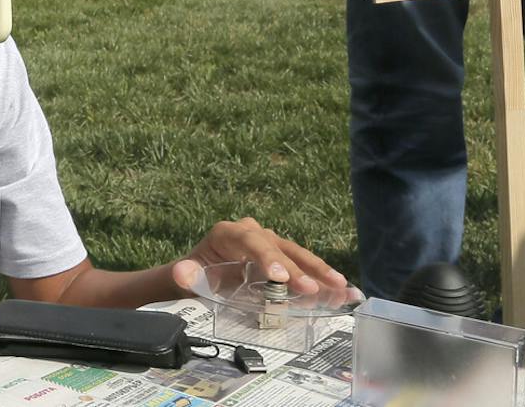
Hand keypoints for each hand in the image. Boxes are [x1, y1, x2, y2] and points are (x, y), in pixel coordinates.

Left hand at [169, 217, 348, 299]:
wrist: (200, 276)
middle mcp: (253, 233)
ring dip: (318, 271)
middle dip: (296, 269)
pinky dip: (321, 278)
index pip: (250, 241)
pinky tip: (342, 290)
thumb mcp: (187, 275)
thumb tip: (183, 273)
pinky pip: (303, 266)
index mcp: (228, 233)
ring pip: (296, 254)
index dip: (267, 257)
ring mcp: (270, 244)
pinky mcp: (283, 258)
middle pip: (278, 248)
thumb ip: (185, 275)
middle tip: (313, 290)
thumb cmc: (195, 274)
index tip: (280, 278)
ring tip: (340, 286)